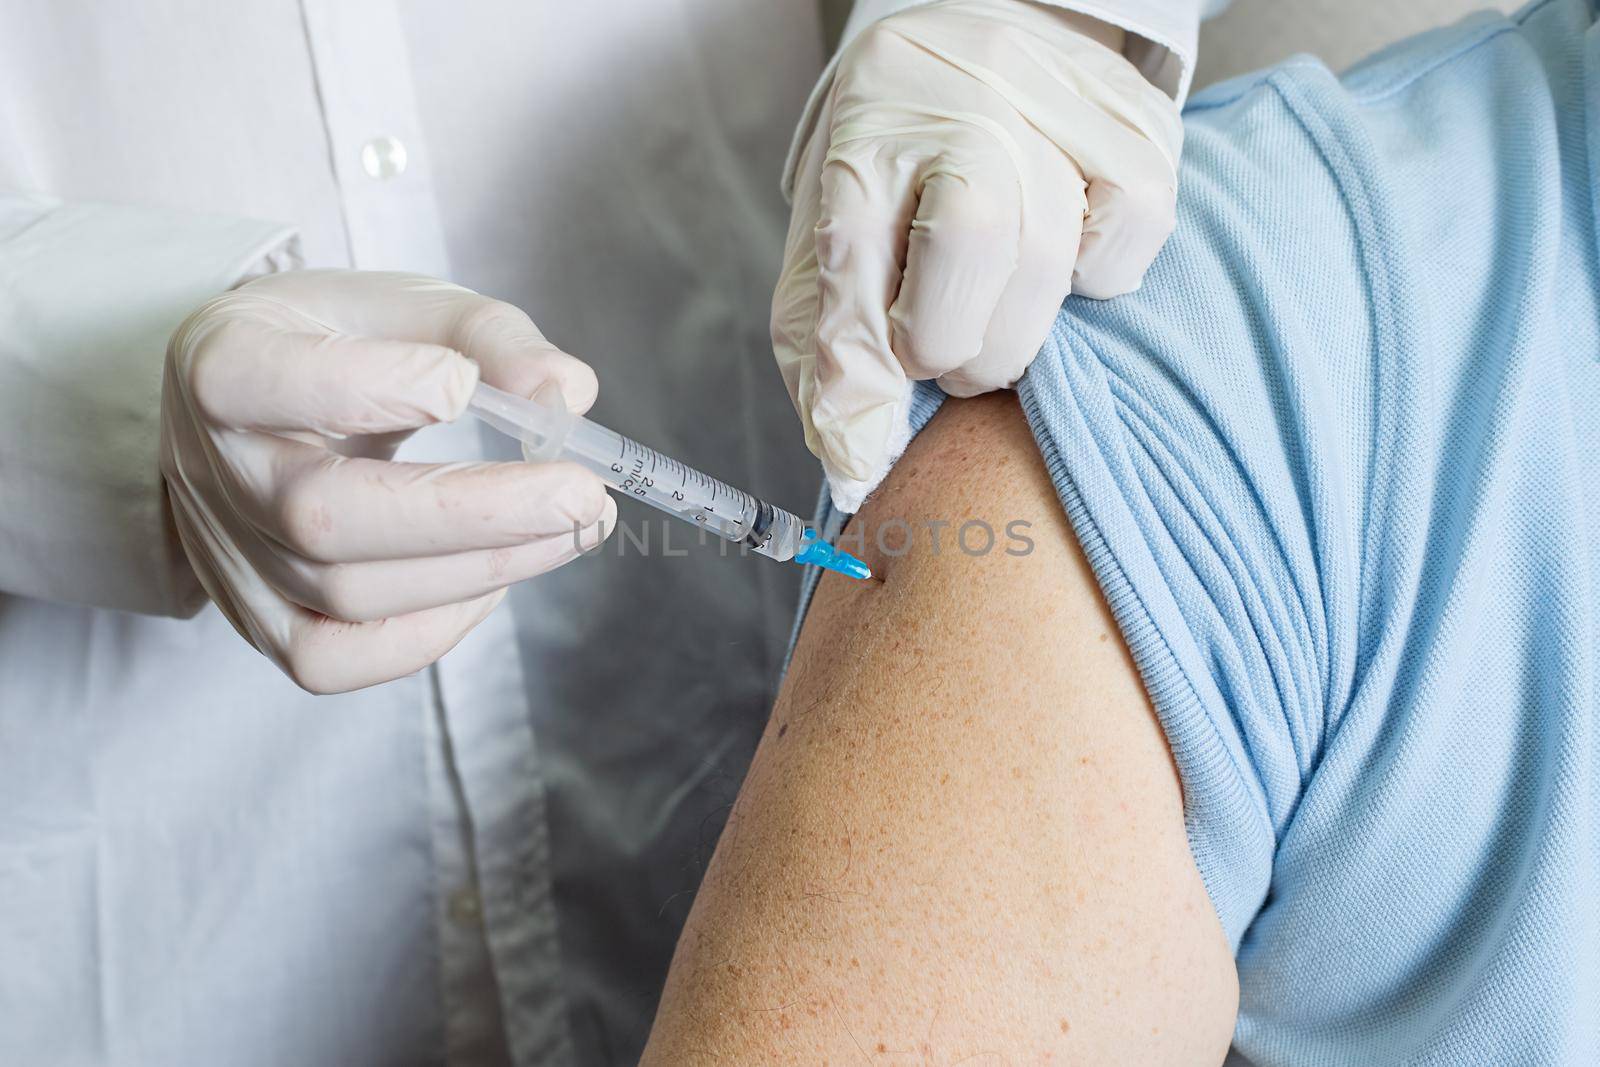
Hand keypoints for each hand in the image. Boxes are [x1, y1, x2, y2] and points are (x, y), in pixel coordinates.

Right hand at [160, 270, 614, 692]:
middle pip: (321, 515)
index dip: (367, 387)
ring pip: (346, 592)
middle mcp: (209, 469)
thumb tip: (568, 392)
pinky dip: (431, 630)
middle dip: (471, 512)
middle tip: (581, 494)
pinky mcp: (261, 623)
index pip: (257, 381)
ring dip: (482, 566)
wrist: (259, 417)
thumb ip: (487, 334)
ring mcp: (229, 558)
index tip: (464, 383)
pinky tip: (494, 578)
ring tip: (574, 527)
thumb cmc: (339, 346)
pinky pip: (335, 660)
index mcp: (221, 363)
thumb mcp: (401, 305)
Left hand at [772, 0, 1182, 504]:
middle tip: (943, 357)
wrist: (981, 41)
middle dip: (953, 343)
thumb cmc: (898, 164)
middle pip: (970, 242)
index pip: (854, 253)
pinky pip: (1135, 222)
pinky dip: (1102, 272)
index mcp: (868, 130)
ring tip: (992, 325)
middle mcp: (962, 96)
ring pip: (1051, 250)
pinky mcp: (1135, 116)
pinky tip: (1064, 266)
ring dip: (1018, 330)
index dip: (860, 366)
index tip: (861, 453)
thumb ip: (834, 350)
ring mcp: (1056, 98)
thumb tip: (854, 463)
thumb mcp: (832, 239)